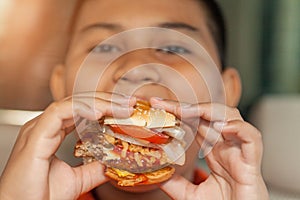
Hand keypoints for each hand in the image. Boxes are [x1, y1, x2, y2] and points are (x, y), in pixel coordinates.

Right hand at [0, 92, 135, 199]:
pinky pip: (59, 113)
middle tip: (129, 103)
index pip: (81, 111)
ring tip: (119, 106)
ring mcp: (39, 129)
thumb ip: (94, 168)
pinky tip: (99, 112)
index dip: (105, 107)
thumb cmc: (38, 197)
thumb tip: (113, 161)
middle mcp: (45, 127)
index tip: (126, 109)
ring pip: (71, 104)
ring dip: (98, 102)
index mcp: (53, 133)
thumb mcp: (77, 180)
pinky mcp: (35, 136)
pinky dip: (80, 108)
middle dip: (106, 100)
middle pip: (79, 103)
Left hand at [150, 98, 268, 199]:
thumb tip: (156, 172)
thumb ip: (175, 183)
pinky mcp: (252, 163)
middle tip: (164, 105)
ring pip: (231, 118)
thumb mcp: (191, 195)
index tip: (159, 106)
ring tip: (187, 111)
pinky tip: (221, 127)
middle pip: (211, 115)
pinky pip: (251, 137)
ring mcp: (239, 152)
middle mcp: (227, 147)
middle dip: (188, 107)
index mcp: (214, 151)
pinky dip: (238, 128)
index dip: (180, 112)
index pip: (196, 123)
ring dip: (210, 111)